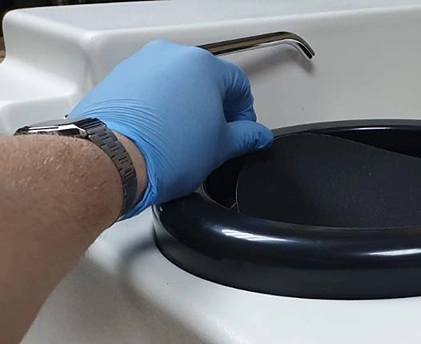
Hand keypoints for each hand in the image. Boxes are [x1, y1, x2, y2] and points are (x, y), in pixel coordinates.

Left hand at [71, 40, 273, 217]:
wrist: (113, 159)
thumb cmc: (164, 151)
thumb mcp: (221, 147)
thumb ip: (246, 137)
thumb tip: (257, 136)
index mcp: (203, 65)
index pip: (239, 85)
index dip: (245, 112)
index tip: (241, 131)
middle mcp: (170, 56)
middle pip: (205, 79)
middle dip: (214, 107)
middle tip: (213, 136)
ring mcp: (141, 64)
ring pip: (175, 82)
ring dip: (185, 105)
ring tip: (182, 137)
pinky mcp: (118, 79)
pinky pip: (148, 88)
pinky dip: (158, 106)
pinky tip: (159, 133)